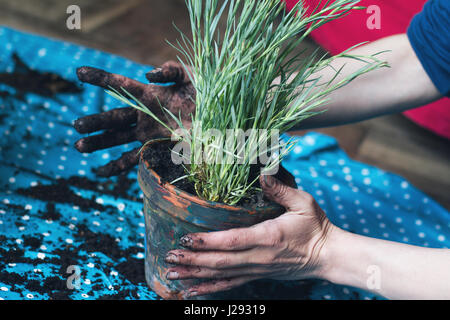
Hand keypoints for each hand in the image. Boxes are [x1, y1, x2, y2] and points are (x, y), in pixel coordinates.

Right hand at [73, 61, 194, 175]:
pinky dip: (115, 166)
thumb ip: (171, 70)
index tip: (79, 73)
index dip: (100, 78)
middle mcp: (144, 115)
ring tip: (80, 146)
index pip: (120, 85)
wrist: (221, 119)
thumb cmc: (206, 95)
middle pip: (114, 118)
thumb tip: (149, 75)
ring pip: (117, 139)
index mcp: (149, 95)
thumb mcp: (190, 77)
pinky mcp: (155, 149)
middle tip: (77, 125)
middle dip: (95, 122)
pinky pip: (132, 159)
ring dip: (98, 143)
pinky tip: (99, 172)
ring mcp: (148, 133)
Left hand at [164, 174, 335, 297]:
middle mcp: (259, 257)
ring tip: (171, 273)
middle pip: (220, 262)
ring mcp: (257, 270)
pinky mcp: (257, 276)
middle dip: (193, 259)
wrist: (328, 256)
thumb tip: (262, 174)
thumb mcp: (303, 202)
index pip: (233, 241)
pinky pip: (230, 285)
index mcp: (269, 237)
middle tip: (169, 256)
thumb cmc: (316, 227)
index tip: (185, 238)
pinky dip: (209, 288)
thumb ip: (281, 189)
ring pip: (221, 276)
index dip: (207, 241)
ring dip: (195, 275)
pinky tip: (191, 291)